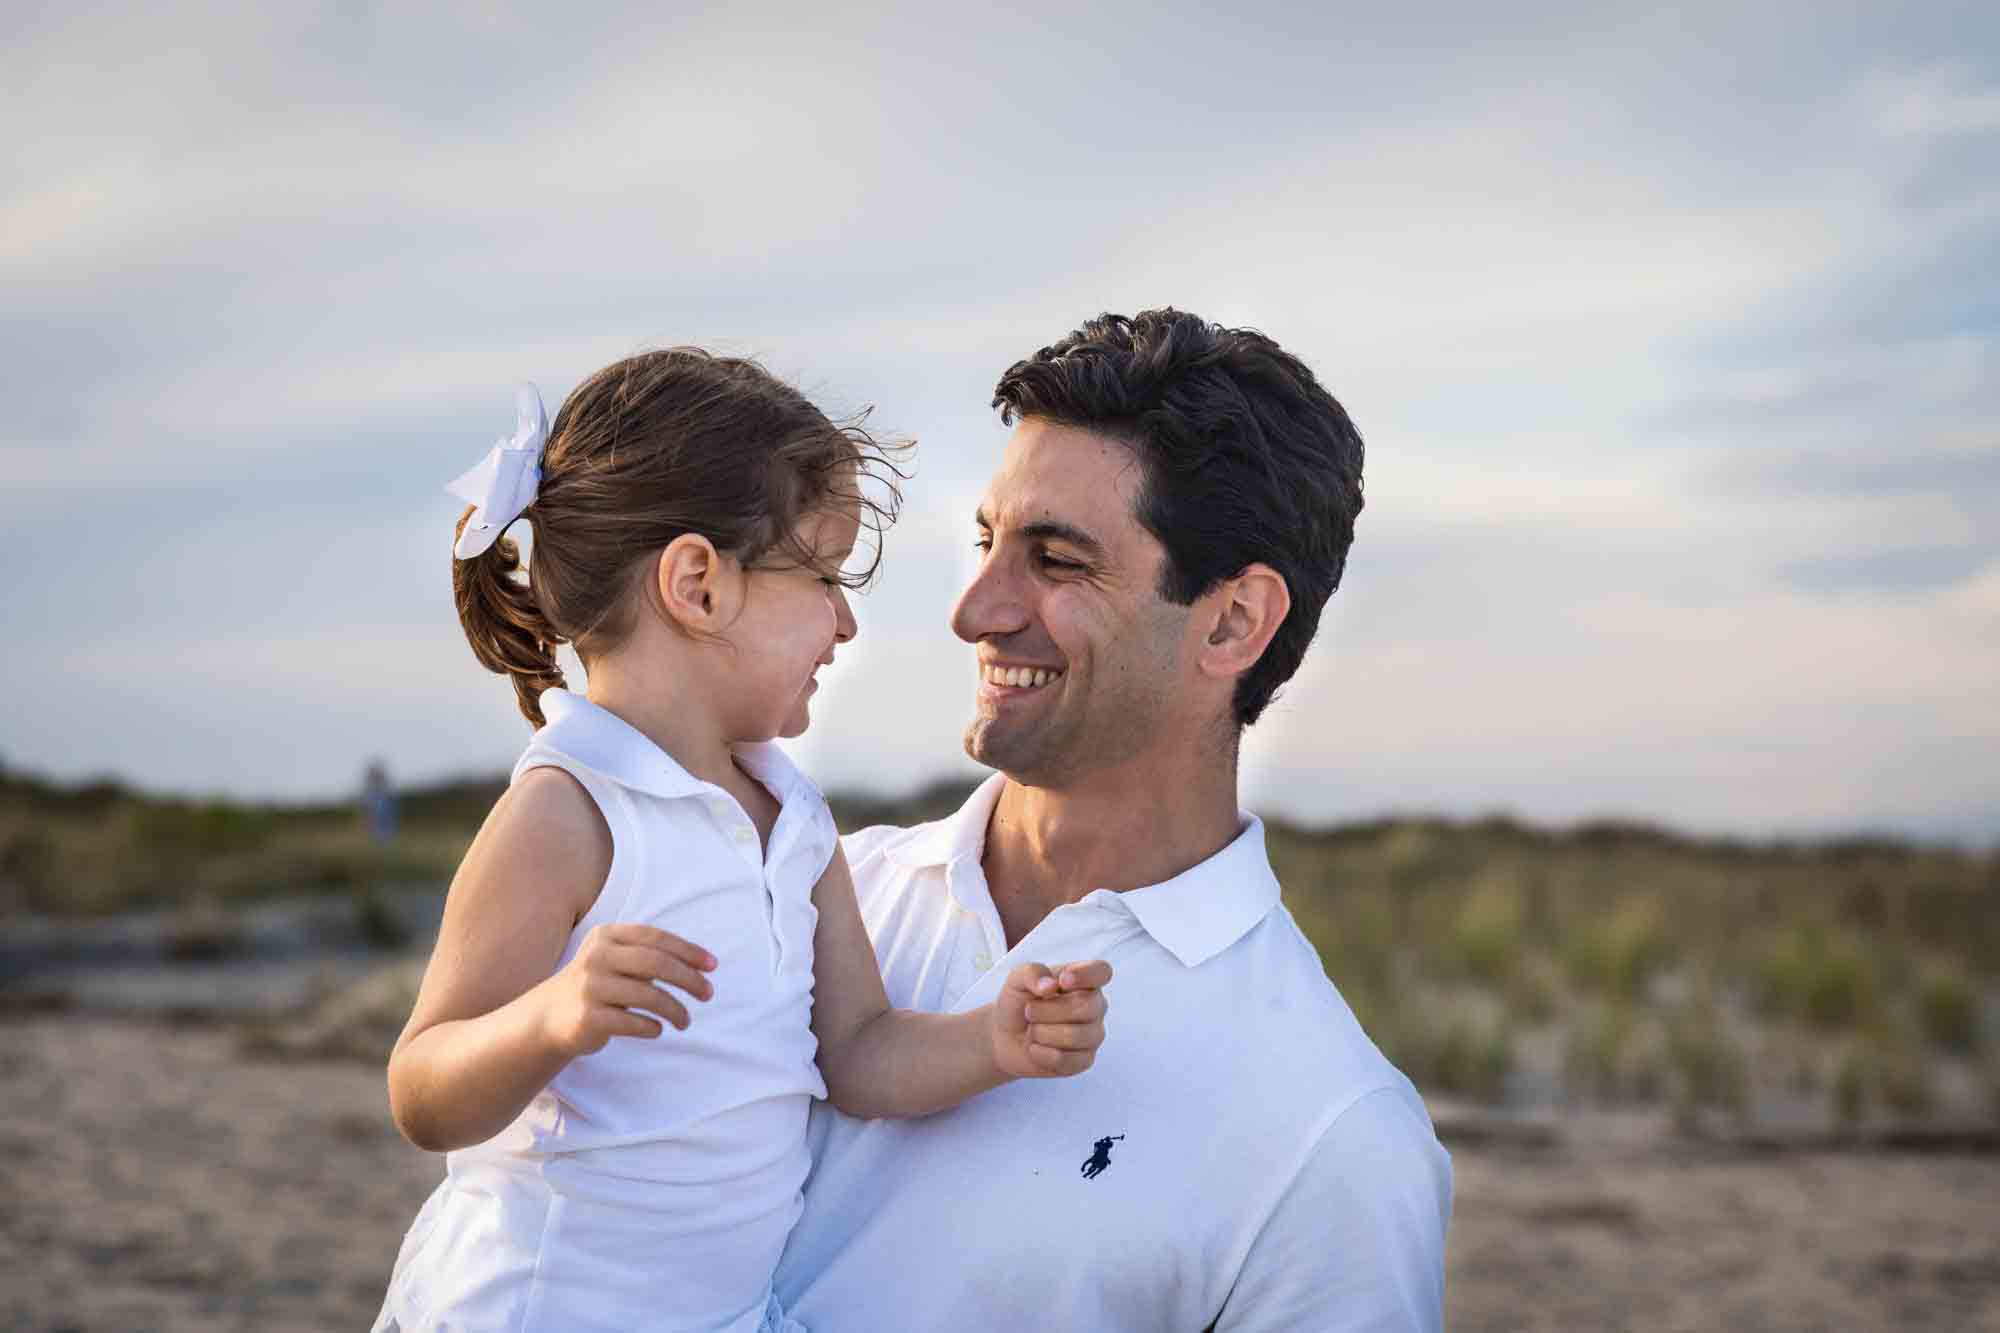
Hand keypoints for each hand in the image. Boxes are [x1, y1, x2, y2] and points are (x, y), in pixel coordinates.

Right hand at [537, 923, 716, 1057]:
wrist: (550, 1016)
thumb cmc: (599, 984)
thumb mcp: (618, 960)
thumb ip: (652, 956)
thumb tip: (704, 967)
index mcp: (607, 936)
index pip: (656, 937)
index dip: (688, 951)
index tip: (713, 966)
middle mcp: (596, 957)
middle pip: (656, 963)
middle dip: (689, 979)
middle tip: (708, 994)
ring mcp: (590, 987)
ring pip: (648, 996)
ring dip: (675, 1010)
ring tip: (685, 1021)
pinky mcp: (587, 1017)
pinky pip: (632, 1022)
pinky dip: (652, 1027)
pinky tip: (658, 1029)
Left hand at [990, 960, 1111, 1079]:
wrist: (1005, 1037)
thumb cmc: (1019, 1002)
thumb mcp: (1017, 979)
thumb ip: (1032, 973)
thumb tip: (1050, 985)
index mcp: (1084, 981)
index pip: (1102, 972)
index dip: (1085, 975)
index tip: (1062, 981)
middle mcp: (1095, 1006)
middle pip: (1086, 1006)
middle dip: (1048, 1010)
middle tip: (1029, 1011)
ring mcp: (1093, 1035)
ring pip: (1075, 1035)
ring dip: (1042, 1032)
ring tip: (1032, 1029)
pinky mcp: (1084, 1061)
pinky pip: (1065, 1060)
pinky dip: (1041, 1053)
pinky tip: (1035, 1047)